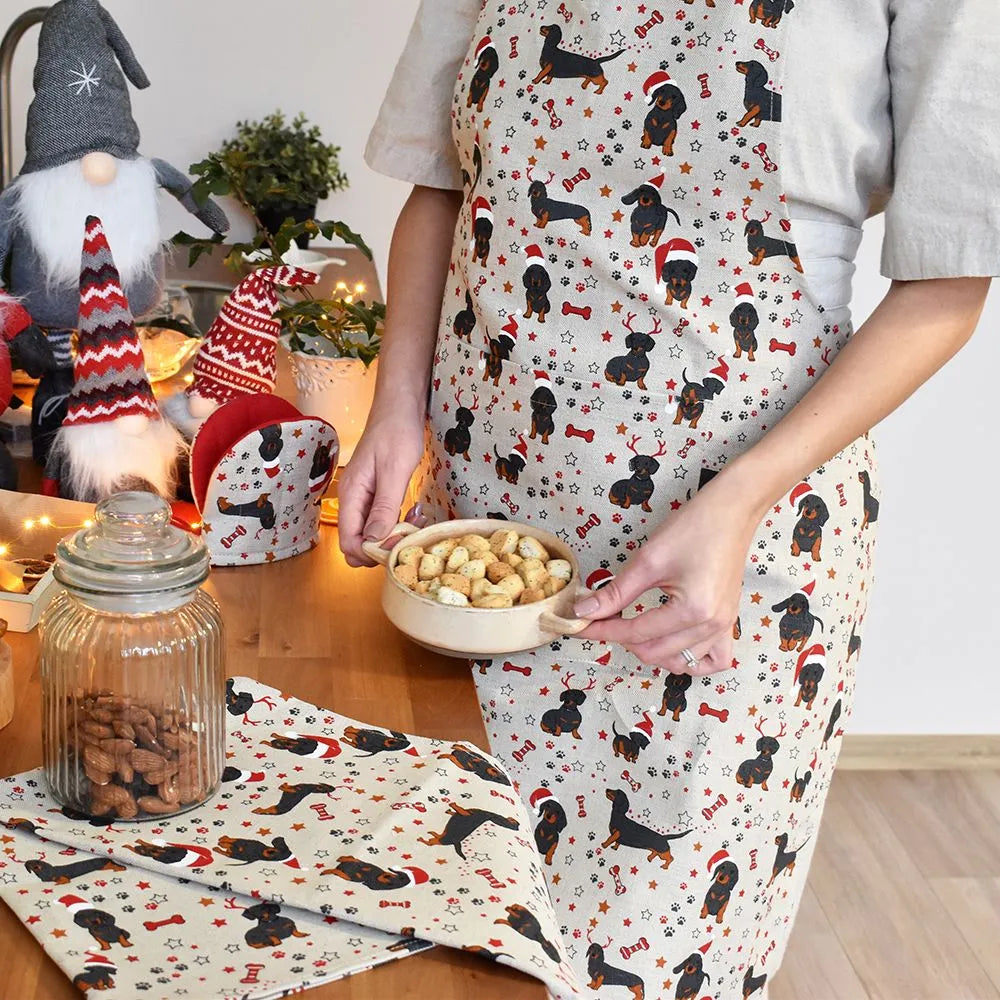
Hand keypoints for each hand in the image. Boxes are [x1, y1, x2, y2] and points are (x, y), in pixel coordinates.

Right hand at [338, 406, 425, 566]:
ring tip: (417, 521)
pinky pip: (382, 519)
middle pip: (358, 541)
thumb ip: (383, 508)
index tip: (396, 550)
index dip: (369, 553)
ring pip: (372, 532)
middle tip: (410, 535)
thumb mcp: (394, 471)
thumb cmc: (397, 431)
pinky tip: (415, 513)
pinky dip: (398, 522)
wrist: (401, 404)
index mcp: (351, 493)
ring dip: (394, 535)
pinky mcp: (377, 492)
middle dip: (383, 546)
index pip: (348, 541)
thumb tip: (373, 541)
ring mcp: (365, 496)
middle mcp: (353, 498)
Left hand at [574, 475, 762, 674]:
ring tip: (634, 628)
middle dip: (623, 640)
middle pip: (655, 652)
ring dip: (652, 651)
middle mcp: (712, 625)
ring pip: (681, 662)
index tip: (579, 626)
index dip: (602, 630)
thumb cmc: (693, 528)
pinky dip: (691, 660)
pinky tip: (673, 644)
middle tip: (604, 619)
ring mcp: (724, 627)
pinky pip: (714, 660)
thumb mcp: (648, 560)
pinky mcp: (729, 622)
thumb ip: (616, 592)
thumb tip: (585, 610)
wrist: (730, 512)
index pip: (636, 633)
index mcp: (692, 610)